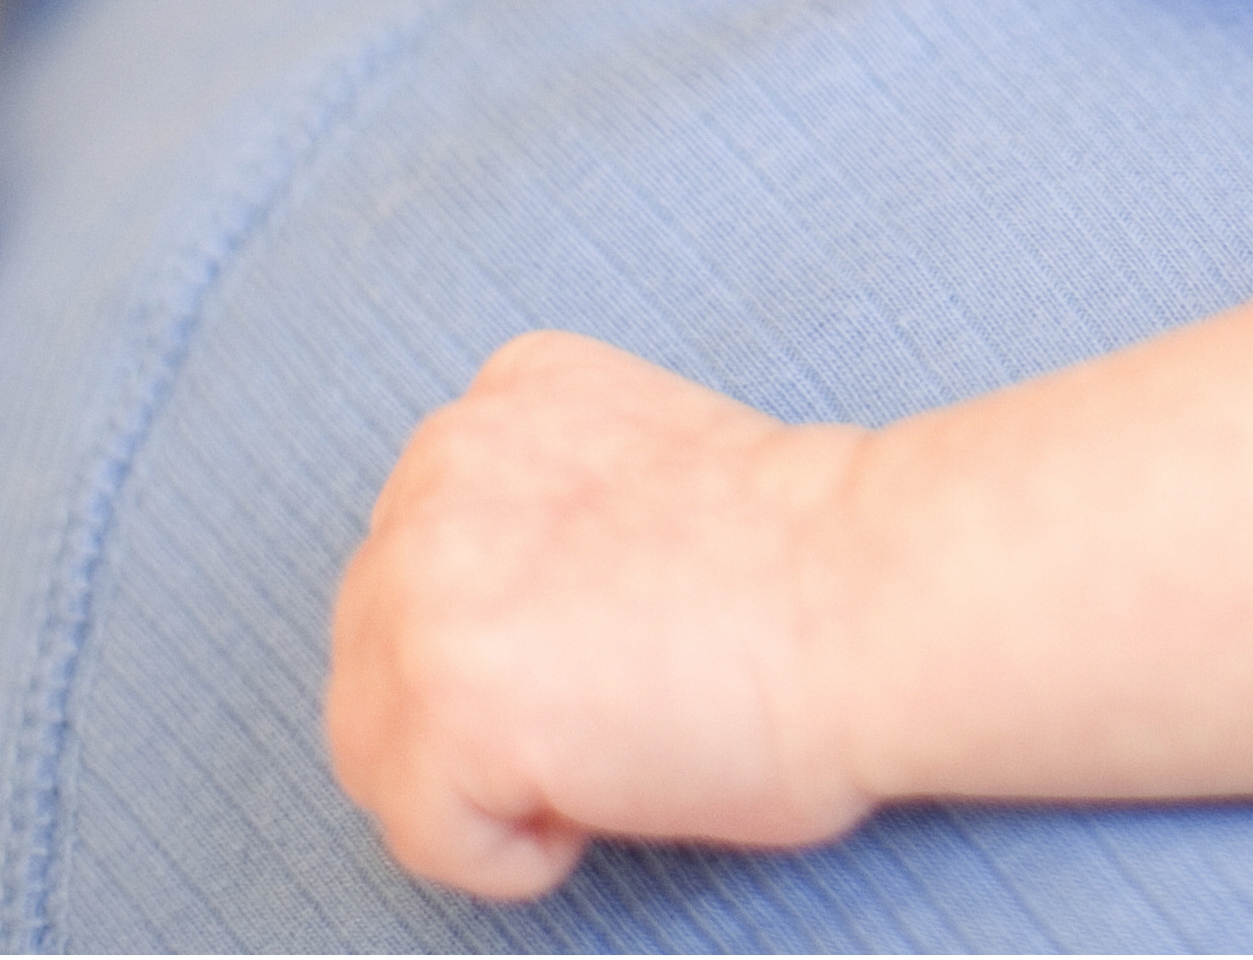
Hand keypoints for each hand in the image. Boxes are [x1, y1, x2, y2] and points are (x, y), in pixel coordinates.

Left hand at [330, 333, 871, 898]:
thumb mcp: (644, 465)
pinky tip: (601, 797)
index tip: (606, 655)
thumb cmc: (816, 559)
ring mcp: (423, 586)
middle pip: (377, 647)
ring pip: (376, 747)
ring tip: (607, 758)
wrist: (875, 593)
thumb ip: (546, 509)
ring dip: (480, 783)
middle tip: (606, 722)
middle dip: (472, 713)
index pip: (423, 553)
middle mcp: (436, 471)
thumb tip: (508, 624)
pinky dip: (507, 855)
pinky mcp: (442, 700)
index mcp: (499, 398)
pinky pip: (424, 833)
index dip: (510, 633)